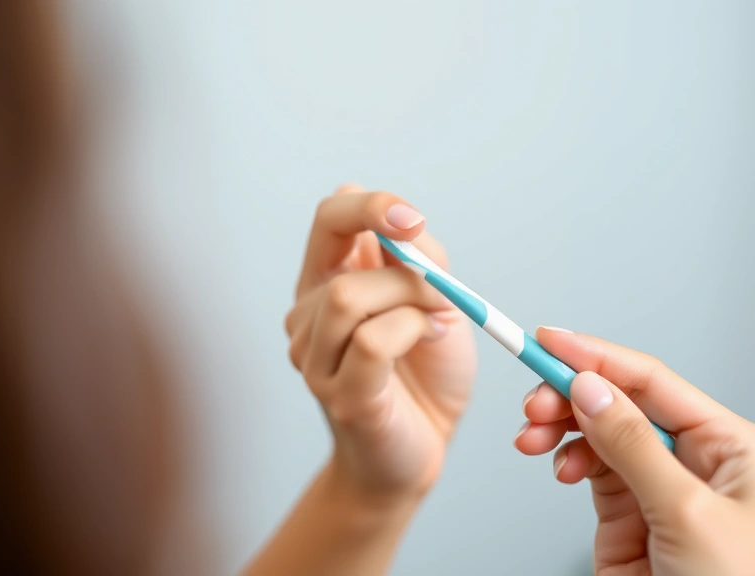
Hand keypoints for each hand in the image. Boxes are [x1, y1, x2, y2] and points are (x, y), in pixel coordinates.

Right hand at [285, 185, 476, 500]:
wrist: (424, 446)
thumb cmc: (426, 371)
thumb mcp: (434, 298)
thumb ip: (416, 256)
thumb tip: (385, 215)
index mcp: (327, 281)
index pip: (329, 217)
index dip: (369, 207)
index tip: (413, 220)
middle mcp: (308, 316)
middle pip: (344, 263)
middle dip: (410, 273)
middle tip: (446, 299)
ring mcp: (315, 359)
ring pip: (350, 299)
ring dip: (412, 302)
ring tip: (437, 325)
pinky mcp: (340, 395)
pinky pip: (370, 342)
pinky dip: (411, 332)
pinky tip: (431, 341)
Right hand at [514, 328, 754, 575]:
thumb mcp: (691, 513)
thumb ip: (634, 448)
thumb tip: (592, 390)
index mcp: (730, 445)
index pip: (653, 382)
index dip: (598, 357)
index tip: (549, 342)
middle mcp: (694, 461)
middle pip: (621, 404)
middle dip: (572, 396)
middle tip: (533, 400)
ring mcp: (658, 490)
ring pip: (599, 435)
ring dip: (562, 428)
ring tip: (533, 435)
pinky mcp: (629, 520)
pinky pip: (591, 471)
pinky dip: (567, 461)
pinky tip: (559, 464)